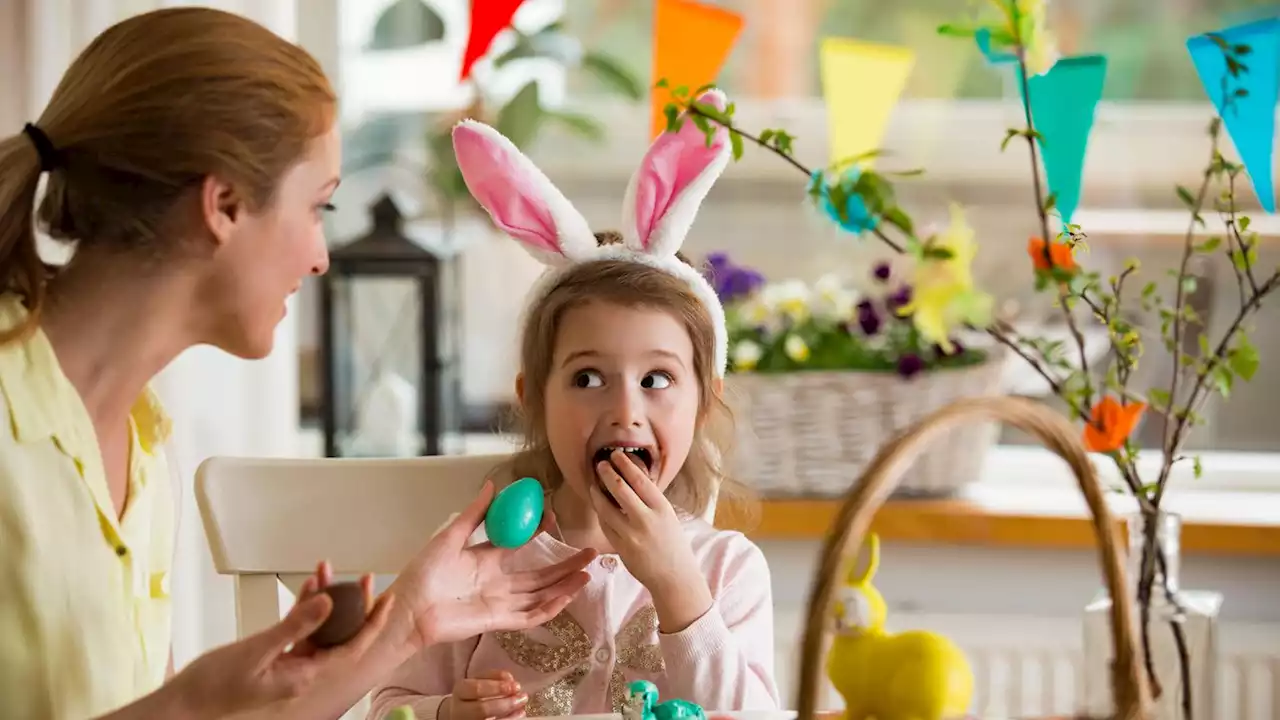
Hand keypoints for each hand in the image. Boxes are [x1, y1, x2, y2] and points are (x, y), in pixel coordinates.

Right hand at [167, 564, 392, 718]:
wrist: (184, 702)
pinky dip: (303, 608)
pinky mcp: (274, 657)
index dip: (371, 623)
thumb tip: (328, 604)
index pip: (350, 648)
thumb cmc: (213, 685)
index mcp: (304, 676)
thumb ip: (295, 626)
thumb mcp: (258, 651)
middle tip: (365, 579)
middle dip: (354, 606)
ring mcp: (289, 664)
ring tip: (330, 572)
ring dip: (325, 601)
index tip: (385, 600)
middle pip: (339, 636)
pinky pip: (298, 630)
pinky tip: (309, 587)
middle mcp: (302, 672)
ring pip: (318, 629)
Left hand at [387, 479, 596, 649]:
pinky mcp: (499, 621)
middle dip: (565, 564)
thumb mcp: (451, 537)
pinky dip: (550, 607)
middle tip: (590, 552)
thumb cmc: (422, 574)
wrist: (408, 608)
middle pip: (540, 575)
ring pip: (541, 595)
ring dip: (565, 585)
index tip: (553, 518)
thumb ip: (475, 515)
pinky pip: (530, 616)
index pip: (519, 547)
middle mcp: (497, 583)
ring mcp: (500, 603)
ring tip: (588, 573)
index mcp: (484, 562)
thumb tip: (492, 486)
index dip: (538, 533)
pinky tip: (567, 595)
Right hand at [442, 670, 527, 719]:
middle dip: (505, 703)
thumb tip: (509, 679)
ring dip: (510, 715)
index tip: (515, 685)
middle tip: (523, 697)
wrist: (460, 712)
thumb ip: (493, 677)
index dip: (496, 687)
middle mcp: (460, 709)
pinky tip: (519, 714)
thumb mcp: (478, 680)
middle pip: (482, 709)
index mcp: (460, 690)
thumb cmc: (473, 693)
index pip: (476, 688)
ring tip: (522, 706)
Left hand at [589, 450, 713, 632]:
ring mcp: (631, 535)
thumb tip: (632, 480)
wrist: (675, 577)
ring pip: (606, 508)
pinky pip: (605, 525)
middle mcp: (646, 520)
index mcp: (661, 509)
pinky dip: (601, 513)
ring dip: (597, 492)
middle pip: (620, 489)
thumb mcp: (668, 517)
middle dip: (607, 473)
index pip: (640, 480)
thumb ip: (651, 501)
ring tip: (594, 484)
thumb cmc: (673, 544)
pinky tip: (599, 506)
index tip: (616, 455)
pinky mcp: (621, 548)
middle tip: (600, 464)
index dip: (625, 464)